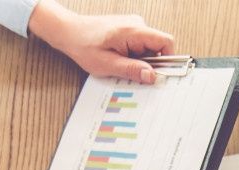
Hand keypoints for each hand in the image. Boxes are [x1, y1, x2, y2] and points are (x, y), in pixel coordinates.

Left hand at [29, 0, 173, 84]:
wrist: (69, 32)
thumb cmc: (84, 45)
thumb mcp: (108, 64)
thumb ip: (132, 70)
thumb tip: (151, 76)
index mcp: (134, 31)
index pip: (166, 42)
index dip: (168, 60)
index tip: (162, 74)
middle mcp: (136, 25)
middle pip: (158, 48)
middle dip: (149, 64)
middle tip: (133, 73)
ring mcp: (133, 26)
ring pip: (149, 49)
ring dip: (140, 62)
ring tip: (121, 64)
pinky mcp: (129, 31)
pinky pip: (141, 47)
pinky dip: (134, 57)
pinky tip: (120, 59)